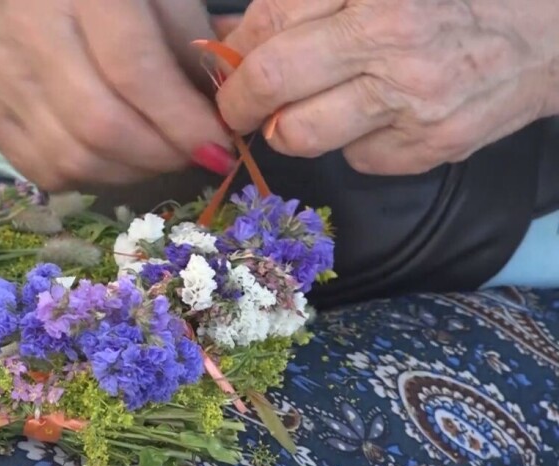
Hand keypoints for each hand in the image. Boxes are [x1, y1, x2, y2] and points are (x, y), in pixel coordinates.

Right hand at [0, 0, 234, 190]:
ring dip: (130, 172)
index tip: (217, 147)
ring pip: (72, 157)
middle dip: (159, 155)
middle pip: (99, 124)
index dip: (181, 120)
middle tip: (191, 157)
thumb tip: (219, 119)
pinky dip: (93, 176)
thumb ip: (192, 50)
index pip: (133, 70)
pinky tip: (116, 157)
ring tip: (158, 157)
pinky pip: (46, 170)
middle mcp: (29, 28)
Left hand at [216, 0, 558, 173]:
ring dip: (284, 131)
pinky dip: (350, 144)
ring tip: (294, 116)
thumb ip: (304, 3)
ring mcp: (413, 99)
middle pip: (273, 81)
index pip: (269, 22)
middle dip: (239, 101)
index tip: (229, 65)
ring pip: (302, 135)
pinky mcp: (432, 146)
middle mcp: (392, 39)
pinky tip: (372, 120)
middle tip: (238, 107)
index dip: (236, 51)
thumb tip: (232, 35)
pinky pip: (356, 160)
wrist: (550, 32)